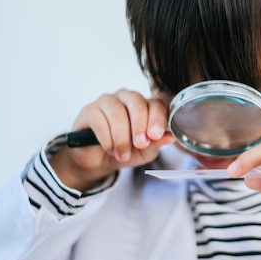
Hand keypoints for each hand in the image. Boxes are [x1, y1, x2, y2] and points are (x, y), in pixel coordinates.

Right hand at [49, 89, 174, 189]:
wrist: (98, 161)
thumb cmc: (125, 152)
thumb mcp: (144, 152)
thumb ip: (156, 143)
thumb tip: (171, 137)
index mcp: (145, 106)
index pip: (155, 104)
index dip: (157, 119)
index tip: (154, 135)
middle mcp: (127, 98)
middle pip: (136, 102)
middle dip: (140, 125)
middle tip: (140, 144)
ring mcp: (107, 101)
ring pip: (117, 112)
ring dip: (121, 137)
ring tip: (122, 154)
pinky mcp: (89, 110)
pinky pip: (99, 120)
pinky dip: (106, 138)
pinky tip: (109, 149)